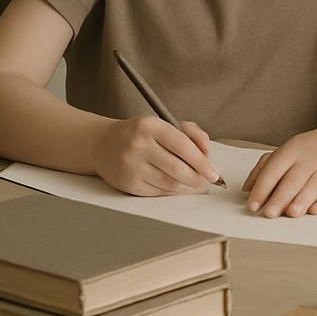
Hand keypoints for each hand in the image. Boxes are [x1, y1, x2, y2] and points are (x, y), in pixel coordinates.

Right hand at [92, 117, 218, 195]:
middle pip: (177, 169)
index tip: (214, 173)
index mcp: (151, 126)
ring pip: (169, 183)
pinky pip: (157, 192)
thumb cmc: (141, 134)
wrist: (102, 144)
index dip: (202, 162)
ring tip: (196, 184)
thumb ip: (191, 133)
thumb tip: (207, 152)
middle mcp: (139, 146)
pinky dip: (172, 192)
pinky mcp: (127, 183)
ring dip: (187, 187)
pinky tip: (178, 187)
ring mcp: (131, 166)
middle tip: (208, 181)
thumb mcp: (164, 123)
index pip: (183, 146)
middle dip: (198, 178)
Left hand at [243, 130, 316, 217]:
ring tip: (291, 213)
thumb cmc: (306, 152)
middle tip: (269, 213)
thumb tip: (247, 190)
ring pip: (315, 185)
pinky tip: (315, 210)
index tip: (252, 206)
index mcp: (292, 150)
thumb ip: (262, 169)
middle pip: (295, 178)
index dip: (262, 188)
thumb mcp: (284, 153)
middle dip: (281, 197)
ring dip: (303, 199)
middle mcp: (311, 158)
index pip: (274, 169)